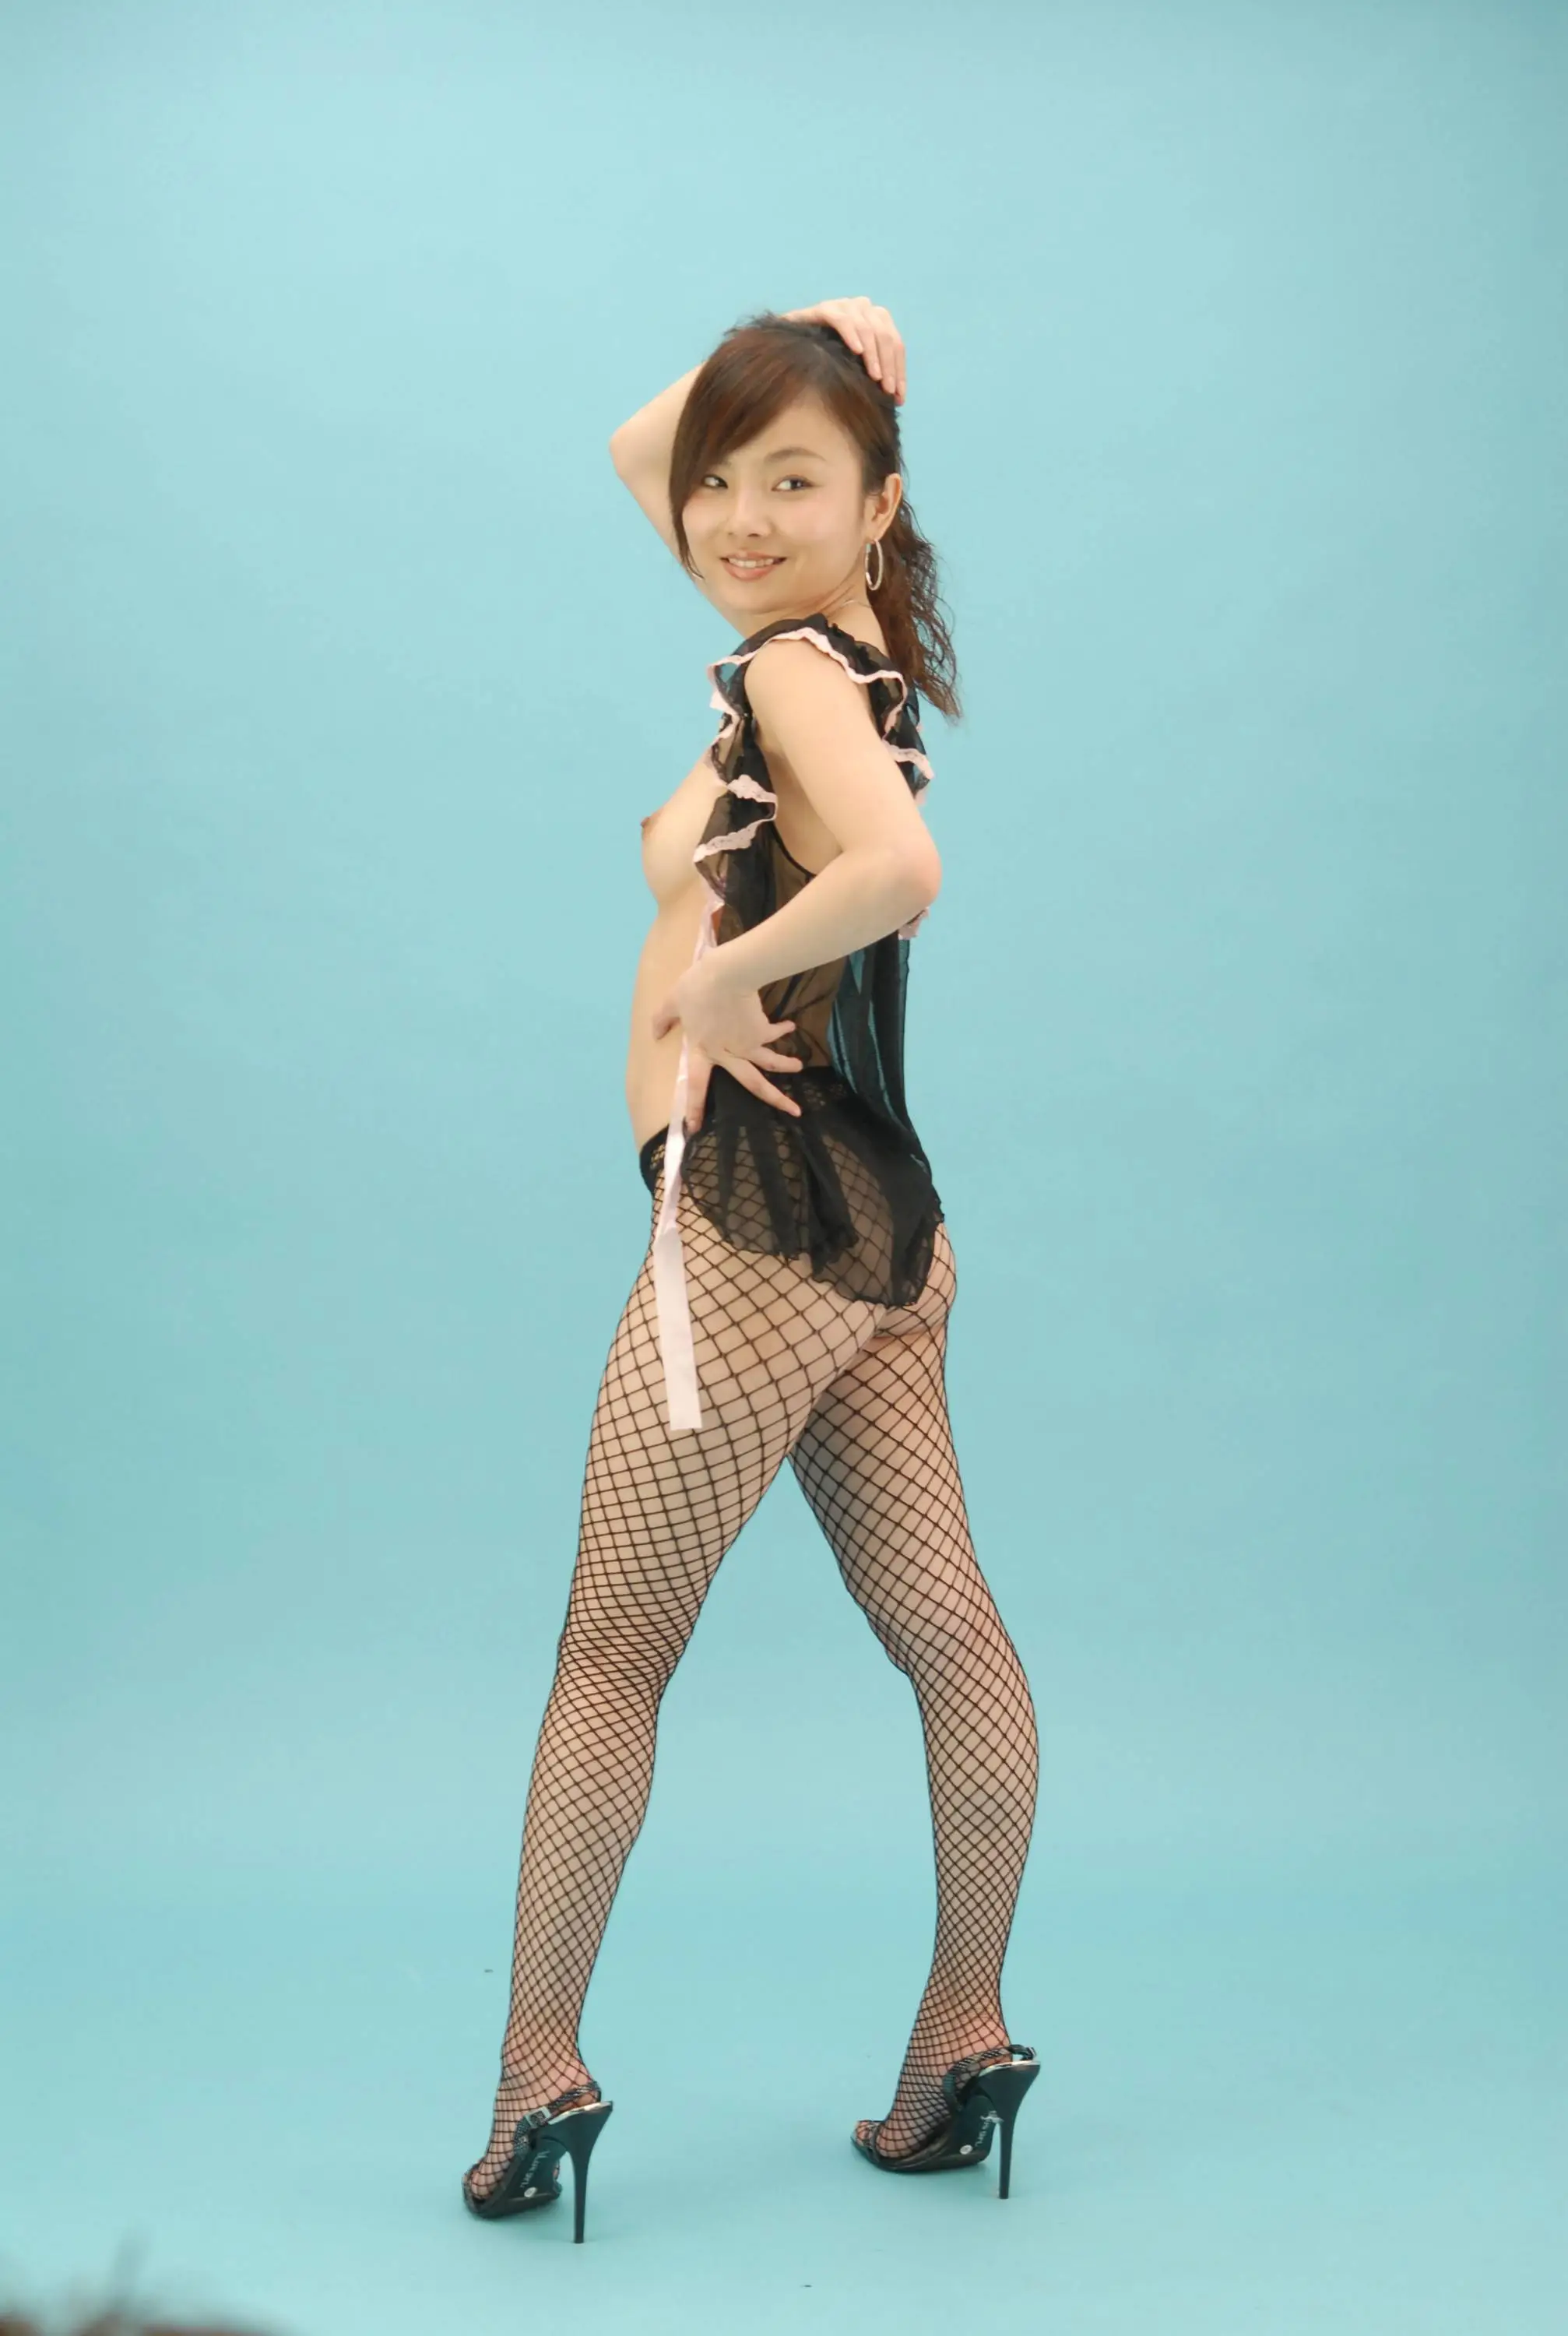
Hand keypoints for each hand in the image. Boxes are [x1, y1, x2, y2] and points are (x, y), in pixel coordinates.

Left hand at [650, 956, 803, 1132]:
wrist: (727, 975)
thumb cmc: (697, 988)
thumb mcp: (672, 1000)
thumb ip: (662, 1018)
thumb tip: (655, 1034)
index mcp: (702, 1050)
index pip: (695, 1085)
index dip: (695, 1108)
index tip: (696, 1129)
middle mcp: (728, 1053)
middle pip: (753, 1083)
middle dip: (773, 1099)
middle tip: (792, 1111)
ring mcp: (747, 1043)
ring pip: (770, 1062)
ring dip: (785, 1066)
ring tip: (798, 1067)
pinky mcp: (761, 1029)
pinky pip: (773, 1033)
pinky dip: (783, 1029)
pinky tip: (791, 1026)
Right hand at [780, 297, 905, 403]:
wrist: (791, 343)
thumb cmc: (827, 358)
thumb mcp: (856, 366)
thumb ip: (875, 373)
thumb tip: (898, 399)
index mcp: (876, 319)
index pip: (895, 345)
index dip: (900, 371)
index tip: (899, 397)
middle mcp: (864, 308)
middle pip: (886, 337)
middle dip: (890, 366)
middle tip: (887, 391)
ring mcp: (845, 305)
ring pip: (868, 328)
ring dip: (874, 355)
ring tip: (875, 378)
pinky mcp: (825, 308)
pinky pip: (843, 320)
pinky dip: (852, 335)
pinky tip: (857, 352)